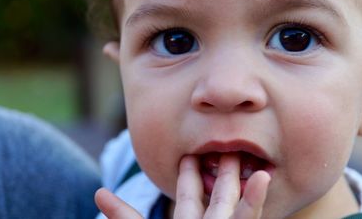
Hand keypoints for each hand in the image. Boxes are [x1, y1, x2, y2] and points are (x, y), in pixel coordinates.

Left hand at [95, 155, 269, 218]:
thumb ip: (124, 217)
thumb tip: (99, 192)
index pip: (189, 196)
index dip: (191, 175)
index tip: (192, 154)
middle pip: (218, 197)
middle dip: (224, 173)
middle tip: (229, 148)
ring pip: (237, 207)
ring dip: (245, 183)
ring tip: (253, 159)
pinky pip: (247, 216)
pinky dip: (254, 199)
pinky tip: (262, 177)